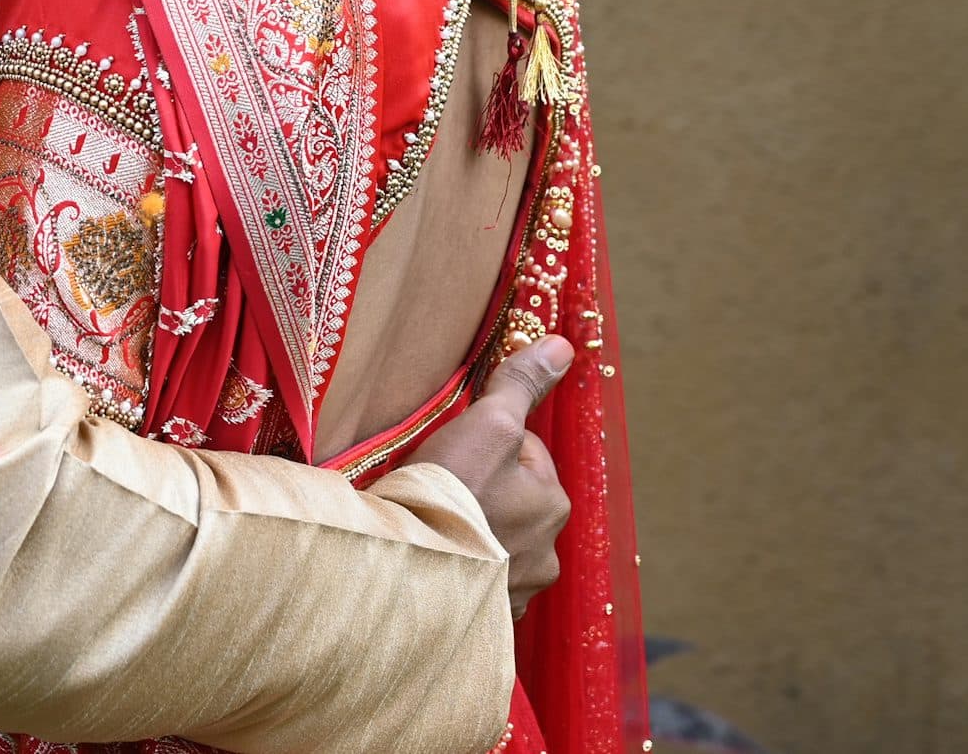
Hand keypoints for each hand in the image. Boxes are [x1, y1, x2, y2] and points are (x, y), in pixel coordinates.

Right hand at [409, 335, 572, 618]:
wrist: (404, 573)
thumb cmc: (450, 493)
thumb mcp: (487, 424)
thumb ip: (521, 385)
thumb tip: (562, 346)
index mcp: (553, 502)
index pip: (522, 452)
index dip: (483, 442)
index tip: (450, 452)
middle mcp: (547, 553)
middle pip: (510, 499)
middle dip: (480, 490)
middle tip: (436, 488)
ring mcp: (517, 593)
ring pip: (494, 543)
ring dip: (470, 532)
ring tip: (428, 525)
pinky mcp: (487, 620)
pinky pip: (476, 584)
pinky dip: (459, 570)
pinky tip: (432, 559)